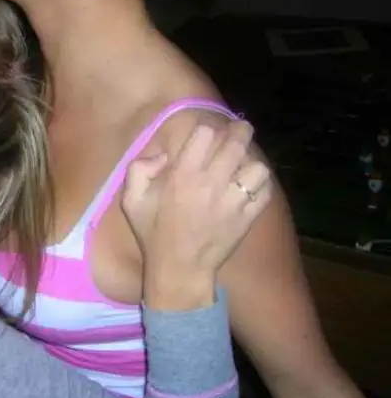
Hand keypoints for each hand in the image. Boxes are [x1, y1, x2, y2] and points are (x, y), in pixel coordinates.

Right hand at [122, 122, 272, 282]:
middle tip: (240, 130)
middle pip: (236, 142)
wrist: (178, 268)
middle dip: (240, 130)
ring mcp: (232, 201)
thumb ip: (139, 169)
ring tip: (244, 164)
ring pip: (257, 166)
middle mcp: (211, 183)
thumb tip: (164, 155)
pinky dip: (261, 186)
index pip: (205, 133)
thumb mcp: (132, 200)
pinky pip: (264, 192)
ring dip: (251, 162)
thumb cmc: (153, 232)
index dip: (206, 131)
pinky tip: (251, 186)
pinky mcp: (247, 218)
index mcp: (183, 174)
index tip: (206, 137)